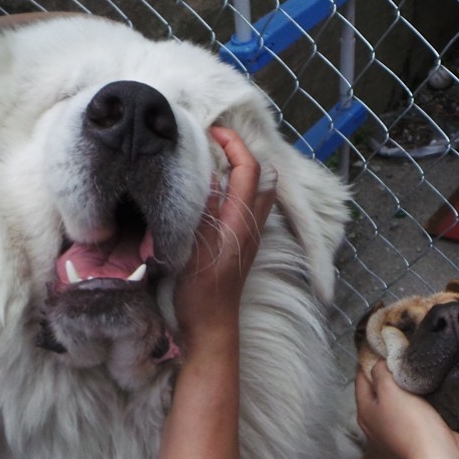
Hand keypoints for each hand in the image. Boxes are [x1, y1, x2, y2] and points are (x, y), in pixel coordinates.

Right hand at [174, 126, 275, 344]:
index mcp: (241, 223)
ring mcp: (251, 234)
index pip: (249, 170)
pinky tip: (217, 189)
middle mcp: (252, 225)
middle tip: (215, 141)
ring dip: (243, 168)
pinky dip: (239, 185)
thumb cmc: (200, 294)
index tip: (213, 132)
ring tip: (215, 158)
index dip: (235, 145)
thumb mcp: (196, 251)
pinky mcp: (245, 243)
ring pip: (259, 190)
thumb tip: (215, 177)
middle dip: (243, 151)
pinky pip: (251, 204)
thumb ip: (207, 214)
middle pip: (262, 176)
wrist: (213, 326)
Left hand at [356, 361, 458, 458]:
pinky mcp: (416, 434)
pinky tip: (425, 386)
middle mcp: (376, 422)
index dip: (368, 360)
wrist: (440, 458)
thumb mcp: (390, 391)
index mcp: (365, 411)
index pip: (361, 378)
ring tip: (413, 365)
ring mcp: (396, 430)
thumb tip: (378, 364)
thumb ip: (381, 373)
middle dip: (386, 371)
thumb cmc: (411, 423)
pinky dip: (416, 398)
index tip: (380, 343)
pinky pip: (412, 409)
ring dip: (403, 385)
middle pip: (377, 389)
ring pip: (396, 399)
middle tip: (399, 351)